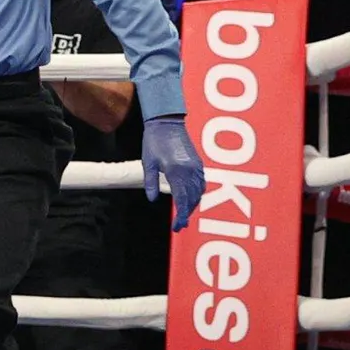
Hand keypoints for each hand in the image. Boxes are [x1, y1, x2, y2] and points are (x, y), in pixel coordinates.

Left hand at [142, 116, 204, 231]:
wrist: (166, 122)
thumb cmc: (153, 141)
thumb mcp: (148, 163)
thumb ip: (150, 182)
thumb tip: (152, 200)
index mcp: (176, 172)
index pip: (182, 200)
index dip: (181, 216)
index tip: (178, 226)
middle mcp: (190, 171)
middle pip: (192, 199)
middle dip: (187, 213)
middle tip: (180, 224)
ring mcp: (196, 167)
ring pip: (199, 192)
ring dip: (193, 204)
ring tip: (184, 214)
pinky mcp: (198, 163)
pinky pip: (201, 183)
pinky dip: (197, 194)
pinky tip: (190, 198)